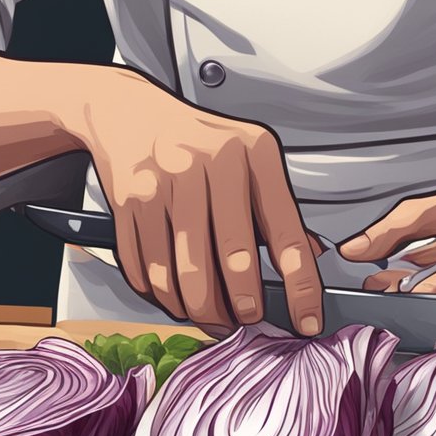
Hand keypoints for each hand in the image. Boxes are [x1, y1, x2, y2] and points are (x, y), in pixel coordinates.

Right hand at [81, 71, 322, 334]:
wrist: (130, 113)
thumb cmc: (199, 144)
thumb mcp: (250, 158)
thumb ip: (278, 208)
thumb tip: (307, 258)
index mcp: (252, 153)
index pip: (286, 234)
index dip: (300, 287)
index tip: (307, 322)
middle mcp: (208, 163)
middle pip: (230, 259)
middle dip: (242, 306)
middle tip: (246, 322)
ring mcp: (164, 182)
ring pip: (182, 272)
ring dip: (198, 309)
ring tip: (210, 317)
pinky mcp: (128, 201)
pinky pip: (145, 268)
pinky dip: (160, 294)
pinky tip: (174, 297)